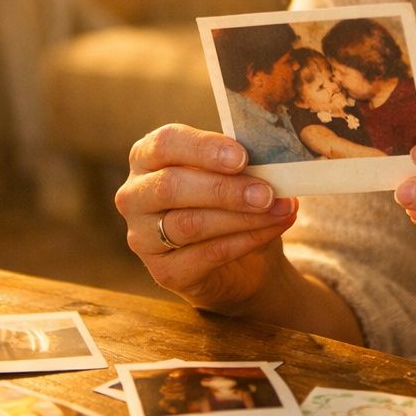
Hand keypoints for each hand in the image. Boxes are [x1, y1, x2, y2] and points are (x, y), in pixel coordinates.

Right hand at [115, 124, 299, 313]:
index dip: (203, 148)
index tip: (242, 156)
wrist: (241, 261)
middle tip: (266, 192)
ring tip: (280, 210)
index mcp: (147, 157)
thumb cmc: (231, 202)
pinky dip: (246, 240)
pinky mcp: (164, 272)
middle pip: (171, 186)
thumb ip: (242, 163)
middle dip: (223, 189)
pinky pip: (206, 254)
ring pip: (190, 224)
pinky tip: (273, 228)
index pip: (165, 143)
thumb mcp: (234, 174)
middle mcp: (135, 196)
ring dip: (241, 217)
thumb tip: (273, 159)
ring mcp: (143, 237)